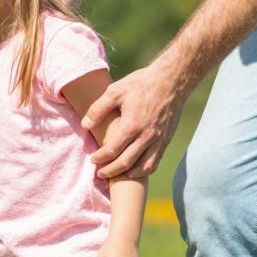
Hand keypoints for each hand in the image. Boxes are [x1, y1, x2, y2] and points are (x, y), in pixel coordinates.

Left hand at [82, 60, 185, 179]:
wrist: (172, 80)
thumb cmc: (141, 83)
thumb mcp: (115, 91)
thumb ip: (98, 109)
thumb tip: (85, 125)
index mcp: (132, 125)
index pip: (112, 150)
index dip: (100, 158)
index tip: (93, 160)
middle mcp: (146, 136)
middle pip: (126, 163)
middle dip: (111, 171)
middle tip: (100, 173)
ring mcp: (159, 140)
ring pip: (143, 167)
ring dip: (128, 174)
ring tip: (117, 175)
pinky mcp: (166, 140)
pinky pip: (155, 162)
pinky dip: (144, 170)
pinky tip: (135, 169)